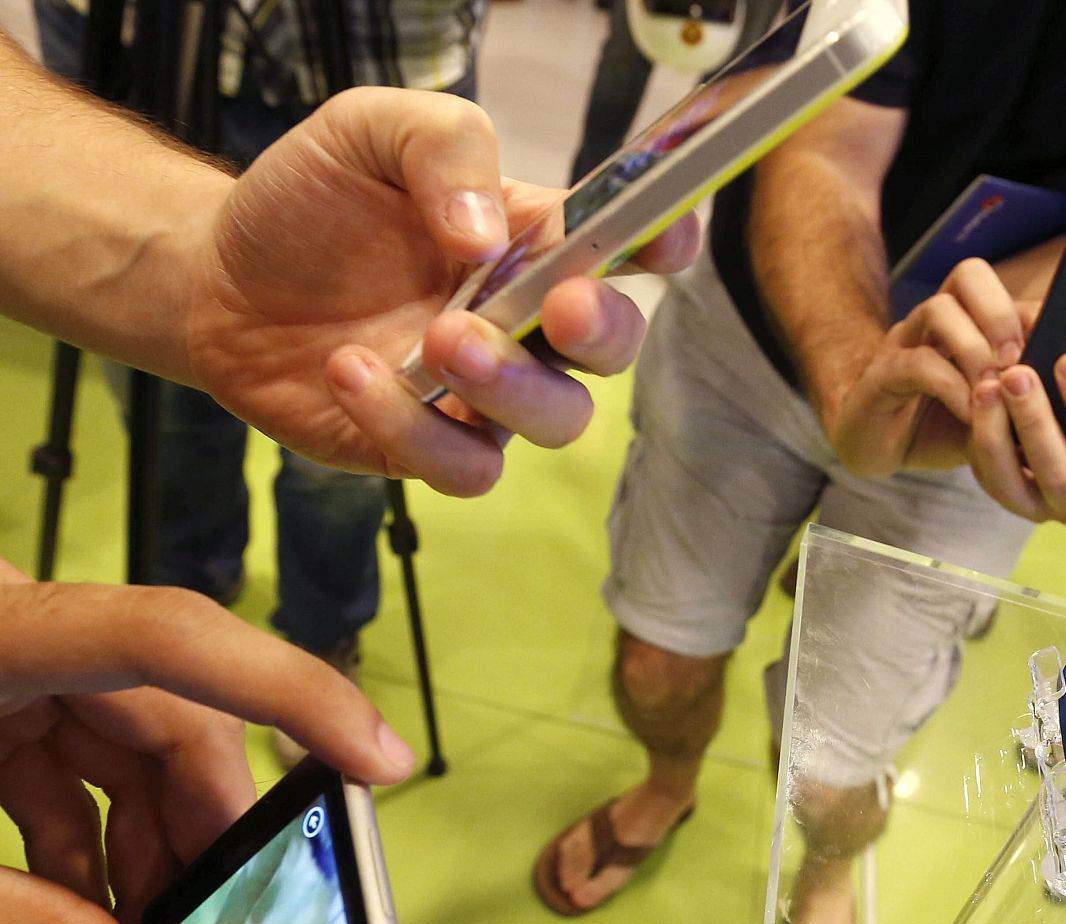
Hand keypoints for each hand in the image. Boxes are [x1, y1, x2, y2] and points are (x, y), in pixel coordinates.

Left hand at [0, 565, 414, 923]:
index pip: (174, 638)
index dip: (292, 695)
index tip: (379, 763)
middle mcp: (14, 632)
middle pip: (168, 718)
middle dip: (204, 840)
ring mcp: (3, 665)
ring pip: (130, 753)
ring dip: (148, 861)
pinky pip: (71, 773)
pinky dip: (88, 852)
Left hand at [186, 87, 698, 497]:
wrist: (215, 280)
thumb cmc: (308, 201)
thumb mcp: (368, 128)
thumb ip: (443, 148)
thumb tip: (489, 233)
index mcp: (533, 239)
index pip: (625, 244)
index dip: (662, 243)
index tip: (661, 240)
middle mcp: (524, 321)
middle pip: (611, 347)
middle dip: (600, 331)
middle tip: (554, 306)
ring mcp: (482, 392)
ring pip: (556, 421)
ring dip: (512, 386)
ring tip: (439, 339)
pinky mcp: (428, 446)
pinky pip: (464, 465)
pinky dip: (413, 427)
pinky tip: (351, 372)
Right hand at [827, 259, 1025, 474]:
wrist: (874, 444)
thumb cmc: (939, 425)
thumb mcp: (994, 414)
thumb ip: (1024, 401)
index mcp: (968, 322)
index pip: (1006, 293)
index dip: (1034, 313)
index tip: (1058, 351)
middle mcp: (936, 322)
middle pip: (969, 275)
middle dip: (1001, 313)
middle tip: (1019, 360)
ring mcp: (906, 342)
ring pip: (939, 310)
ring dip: (975, 348)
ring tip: (994, 388)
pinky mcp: (882, 374)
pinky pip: (917, 363)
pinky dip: (951, 386)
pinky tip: (970, 413)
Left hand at [967, 339, 1065, 525]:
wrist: (1056, 431)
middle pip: (1059, 474)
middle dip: (1037, 420)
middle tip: (1018, 372)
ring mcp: (1037, 508)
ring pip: (1013, 480)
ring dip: (999, 429)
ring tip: (990, 383)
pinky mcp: (1003, 498)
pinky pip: (987, 474)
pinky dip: (981, 436)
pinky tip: (978, 397)